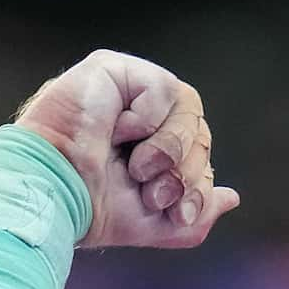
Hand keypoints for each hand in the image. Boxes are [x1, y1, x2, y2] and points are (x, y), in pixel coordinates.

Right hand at [14, 49, 240, 248]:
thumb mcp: (156, 220)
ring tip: (137, 168)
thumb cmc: (93, 207)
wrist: (57, 195)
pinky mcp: (113, 68)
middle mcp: (141, 114)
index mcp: (148, 145)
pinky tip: (116, 130)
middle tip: (153, 192)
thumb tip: (231, 196)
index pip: (199, 153)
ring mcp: (127, 90)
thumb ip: (197, 211)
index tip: (178, 213)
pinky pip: (163, 87)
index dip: (198, 185)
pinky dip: (146, 118)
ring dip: (169, 150)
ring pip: (189, 109)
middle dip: (185, 173)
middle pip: (200, 132)